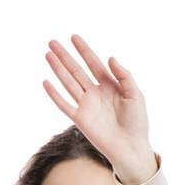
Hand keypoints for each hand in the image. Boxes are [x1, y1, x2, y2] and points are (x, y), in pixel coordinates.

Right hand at [43, 36, 155, 184]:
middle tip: (52, 42)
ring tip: (48, 54)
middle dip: (65, 56)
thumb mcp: (136, 95)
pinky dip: (54, 94)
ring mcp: (87, 105)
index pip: (93, 63)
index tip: (74, 37)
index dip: (84, 50)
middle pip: (77, 70)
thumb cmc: (137, 122)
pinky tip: (46, 82)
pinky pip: (64, 104)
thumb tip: (110, 58)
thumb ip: (124, 76)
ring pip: (68, 82)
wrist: (131, 147)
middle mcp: (96, 93)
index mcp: (110, 86)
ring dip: (58, 69)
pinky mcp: (80, 119)